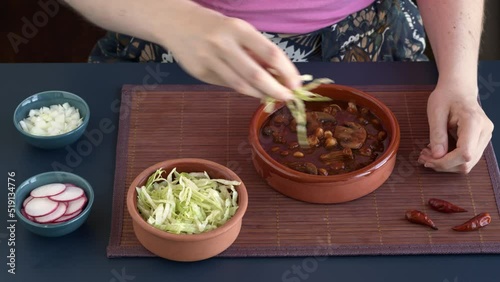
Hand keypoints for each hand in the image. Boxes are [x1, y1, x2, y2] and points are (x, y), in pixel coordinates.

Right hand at [161, 8, 300, 99]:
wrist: (175, 22)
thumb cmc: (214, 26)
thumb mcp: (237, 30)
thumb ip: (255, 52)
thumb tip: (279, 74)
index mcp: (238, 29)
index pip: (270, 53)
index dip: (287, 71)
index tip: (296, 83)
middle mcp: (223, 44)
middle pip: (256, 75)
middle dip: (276, 90)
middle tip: (287, 98)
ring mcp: (209, 60)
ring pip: (241, 86)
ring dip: (260, 94)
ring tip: (270, 96)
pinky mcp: (200, 73)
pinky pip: (226, 85)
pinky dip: (242, 88)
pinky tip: (249, 88)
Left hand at [418, 82, 493, 172]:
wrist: (459, 88)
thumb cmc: (446, 96)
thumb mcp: (436, 112)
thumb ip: (437, 134)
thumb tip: (437, 156)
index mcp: (474, 122)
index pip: (465, 153)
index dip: (446, 162)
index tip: (428, 159)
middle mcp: (484, 132)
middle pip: (467, 162)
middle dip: (443, 165)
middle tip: (423, 157)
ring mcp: (484, 137)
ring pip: (467, 164)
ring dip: (446, 164)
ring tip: (428, 155)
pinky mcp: (479, 141)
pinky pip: (466, 158)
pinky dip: (450, 160)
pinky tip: (437, 153)